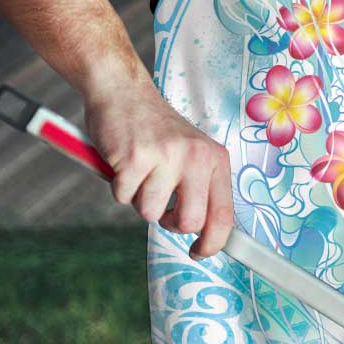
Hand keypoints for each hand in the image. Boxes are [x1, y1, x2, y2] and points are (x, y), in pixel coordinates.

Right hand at [83, 80, 232, 259]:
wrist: (123, 91)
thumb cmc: (156, 130)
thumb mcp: (191, 153)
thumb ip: (200, 188)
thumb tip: (206, 234)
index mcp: (215, 159)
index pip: (224, 215)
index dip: (213, 243)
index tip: (199, 252)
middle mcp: (196, 157)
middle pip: (189, 222)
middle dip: (170, 223)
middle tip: (160, 205)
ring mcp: (166, 156)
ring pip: (150, 213)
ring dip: (139, 199)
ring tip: (140, 171)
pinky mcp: (135, 157)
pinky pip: (123, 197)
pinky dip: (118, 187)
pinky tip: (123, 163)